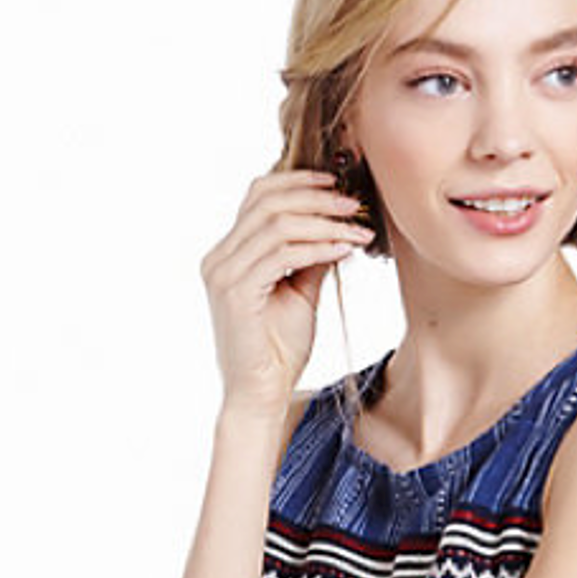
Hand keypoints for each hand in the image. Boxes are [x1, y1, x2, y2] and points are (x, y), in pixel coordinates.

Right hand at [199, 168, 375, 413]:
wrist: (260, 395)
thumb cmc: (278, 351)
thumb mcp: (299, 293)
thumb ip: (310, 258)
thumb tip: (336, 226)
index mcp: (229, 253)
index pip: (258, 195)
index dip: (298, 182)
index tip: (337, 185)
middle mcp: (219, 258)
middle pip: (267, 201)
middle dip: (316, 198)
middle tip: (353, 205)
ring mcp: (224, 274)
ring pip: (277, 224)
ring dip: (324, 223)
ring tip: (357, 230)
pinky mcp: (236, 293)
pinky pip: (282, 255)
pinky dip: (317, 248)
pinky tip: (343, 251)